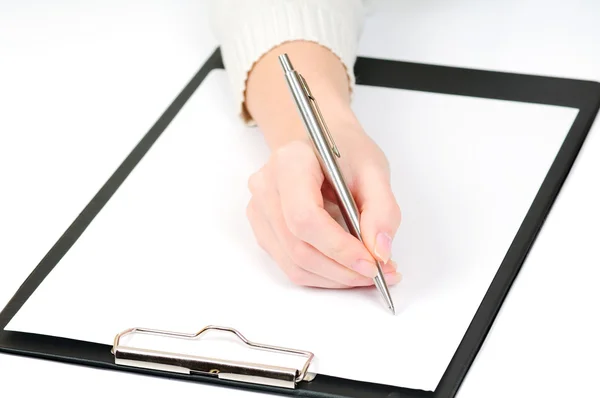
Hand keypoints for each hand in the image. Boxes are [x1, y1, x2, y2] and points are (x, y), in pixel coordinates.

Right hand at [246, 125, 401, 287]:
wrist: (321, 144)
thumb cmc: (345, 152)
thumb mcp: (374, 170)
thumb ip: (382, 209)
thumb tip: (380, 252)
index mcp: (289, 163)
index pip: (305, 218)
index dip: (338, 248)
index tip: (372, 263)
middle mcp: (266, 187)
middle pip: (299, 247)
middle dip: (342, 269)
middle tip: (380, 273)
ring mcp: (259, 210)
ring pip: (294, 264)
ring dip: (335, 277)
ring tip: (368, 273)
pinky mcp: (264, 229)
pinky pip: (291, 265)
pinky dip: (323, 274)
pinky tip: (347, 267)